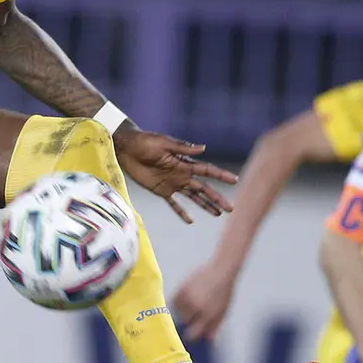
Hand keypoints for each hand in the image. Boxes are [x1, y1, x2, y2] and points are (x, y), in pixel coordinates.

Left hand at [113, 128, 236, 222]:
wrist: (128, 148)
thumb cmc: (146, 142)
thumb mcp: (165, 143)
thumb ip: (184, 148)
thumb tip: (204, 148)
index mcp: (185, 164)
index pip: (207, 171)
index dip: (221, 176)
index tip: (234, 180)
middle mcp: (182, 175)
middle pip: (204, 189)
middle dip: (217, 198)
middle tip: (231, 208)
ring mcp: (172, 184)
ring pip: (194, 197)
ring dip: (205, 205)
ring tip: (218, 214)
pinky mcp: (161, 190)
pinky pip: (173, 204)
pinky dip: (181, 212)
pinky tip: (190, 220)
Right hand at [172, 262, 237, 341]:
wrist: (221, 270)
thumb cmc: (224, 291)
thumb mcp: (223, 311)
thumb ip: (215, 326)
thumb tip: (208, 338)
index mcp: (207, 315)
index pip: (193, 333)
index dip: (191, 336)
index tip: (190, 335)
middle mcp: (196, 307)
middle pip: (184, 322)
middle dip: (188, 321)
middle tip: (193, 316)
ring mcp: (188, 297)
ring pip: (178, 311)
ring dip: (182, 310)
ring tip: (192, 304)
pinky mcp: (182, 288)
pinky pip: (175, 300)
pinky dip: (179, 301)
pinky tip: (187, 298)